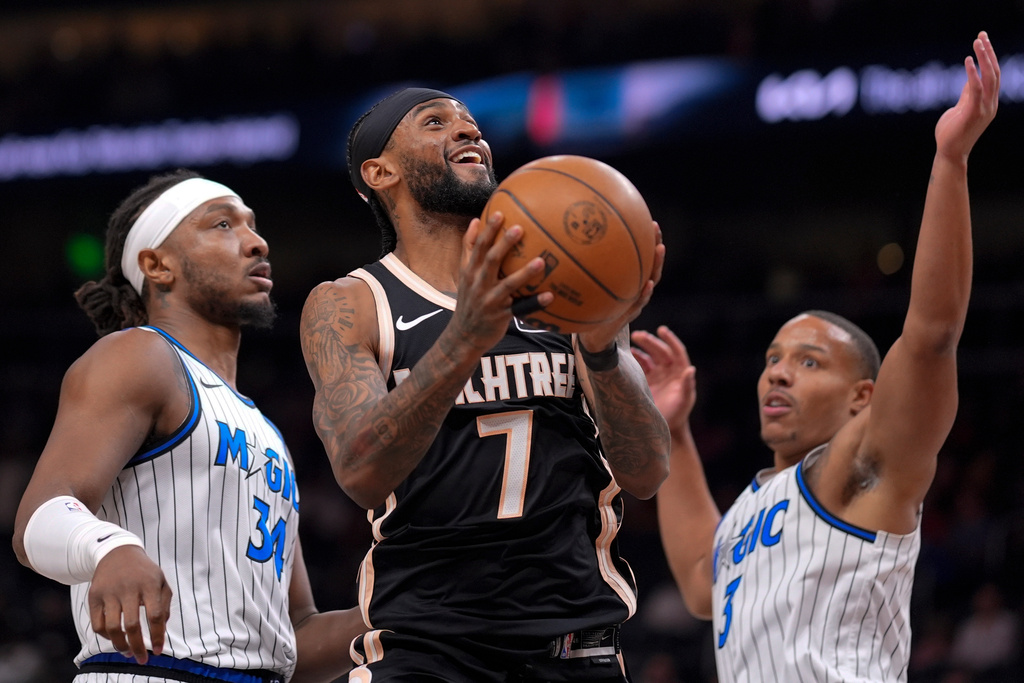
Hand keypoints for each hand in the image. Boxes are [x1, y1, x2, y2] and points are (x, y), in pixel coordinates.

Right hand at [88, 545, 171, 663]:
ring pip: (113, 627)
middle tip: (142, 659)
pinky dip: (106, 636)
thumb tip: (161, 630)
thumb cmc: (144, 571)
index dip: (157, 636)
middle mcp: (128, 588)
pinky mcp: (94, 596)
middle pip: (132, 625)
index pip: (155, 616)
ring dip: (120, 645)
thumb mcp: (161, 581)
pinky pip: (97, 624)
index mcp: (149, 584)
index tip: (158, 650)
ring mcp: (109, 592)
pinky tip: (114, 639)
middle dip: (138, 647)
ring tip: (128, 652)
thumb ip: (165, 604)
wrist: (117, 552)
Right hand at [451, 212, 554, 354]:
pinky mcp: (501, 316)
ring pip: (508, 285)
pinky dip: (535, 303)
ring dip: (524, 273)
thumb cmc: (469, 300)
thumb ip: (468, 249)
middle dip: (504, 244)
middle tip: (520, 228)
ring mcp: (490, 301)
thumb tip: (475, 221)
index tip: (499, 213)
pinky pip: (520, 309)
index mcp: (470, 272)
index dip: (488, 231)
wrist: (463, 335)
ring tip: (540, 261)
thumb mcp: (464, 274)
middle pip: (491, 261)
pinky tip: (550, 296)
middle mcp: (478, 284)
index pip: (477, 247)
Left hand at [578, 221, 664, 352]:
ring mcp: (635, 301)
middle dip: (654, 245)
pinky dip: (645, 294)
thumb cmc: (590, 310)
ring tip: (660, 249)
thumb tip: (566, 246)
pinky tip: (648, 285)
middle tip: (655, 227)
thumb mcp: (586, 289)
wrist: (593, 337)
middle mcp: (635, 288)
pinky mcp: (629, 315)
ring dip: (657, 265)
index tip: (647, 221)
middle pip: (649, 264)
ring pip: (651, 281)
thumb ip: (584, 271)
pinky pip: (639, 303)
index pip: (639, 257)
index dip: (645, 240)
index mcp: (627, 280)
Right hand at [630, 325, 695, 432]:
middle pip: (660, 351)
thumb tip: (691, 369)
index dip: (670, 339)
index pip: (676, 351)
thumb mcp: (684, 401)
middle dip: (650, 342)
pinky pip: (640, 365)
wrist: (664, 427)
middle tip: (638, 335)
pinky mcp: (646, 380)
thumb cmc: (677, 414)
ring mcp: (657, 374)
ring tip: (630, 342)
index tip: (661, 330)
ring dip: (641, 347)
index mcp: (680, 372)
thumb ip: (687, 385)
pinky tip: (627, 356)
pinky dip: (634, 359)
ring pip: (648, 356)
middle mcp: (669, 370)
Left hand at [935, 31, 999, 162]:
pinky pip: (975, 89)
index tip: (983, 40)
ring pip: (990, 77)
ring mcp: (984, 109)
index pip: (993, 75)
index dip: (989, 57)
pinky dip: (972, 73)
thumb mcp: (961, 108)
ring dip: (984, 58)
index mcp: (988, 102)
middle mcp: (990, 104)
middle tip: (982, 35)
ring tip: (978, 42)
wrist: (949, 154)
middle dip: (989, 52)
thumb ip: (967, 94)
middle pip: (995, 72)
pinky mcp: (973, 113)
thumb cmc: (951, 133)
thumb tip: (970, 79)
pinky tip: (968, 60)